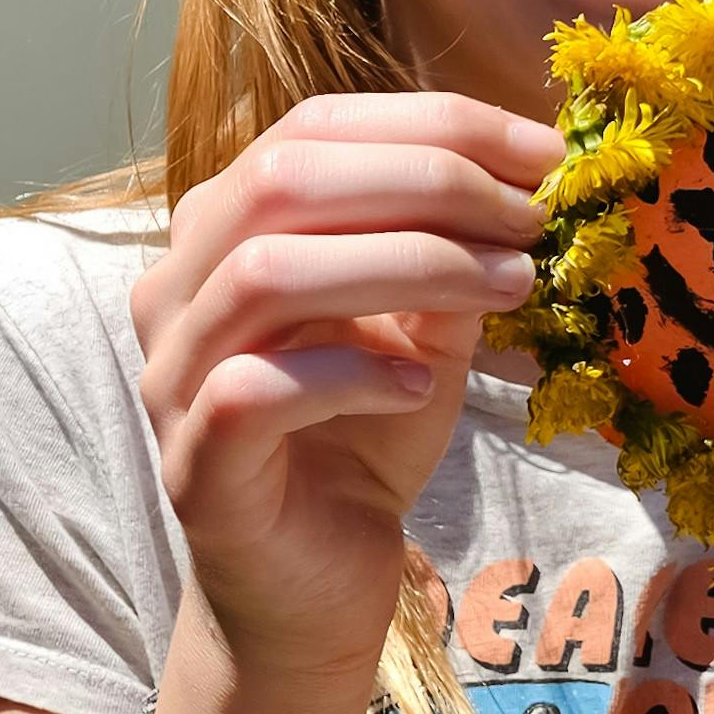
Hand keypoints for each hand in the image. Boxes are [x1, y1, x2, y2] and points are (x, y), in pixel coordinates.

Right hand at [131, 94, 557, 684]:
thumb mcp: (423, 330)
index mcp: (220, 233)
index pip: (309, 131)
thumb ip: (446, 255)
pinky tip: (422, 385)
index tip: (542, 151)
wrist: (313, 588)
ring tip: (508, 285)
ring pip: (263, 274)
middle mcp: (174, 290)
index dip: (430, 125)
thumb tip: (525, 178)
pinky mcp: (193, 466)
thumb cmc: (361, 443)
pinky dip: (352, 374)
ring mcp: (172, 378)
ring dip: (405, 264)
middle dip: (426, 181)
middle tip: (533, 215)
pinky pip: (256, 391)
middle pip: (279, 181)